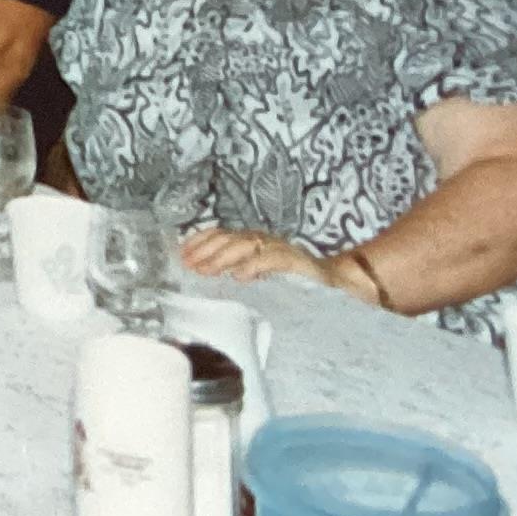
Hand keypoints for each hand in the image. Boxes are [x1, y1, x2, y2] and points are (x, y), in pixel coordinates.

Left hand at [180, 225, 354, 293]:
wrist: (335, 281)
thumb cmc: (292, 281)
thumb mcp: (258, 274)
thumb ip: (236, 269)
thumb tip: (204, 272)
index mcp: (252, 242)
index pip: (220, 234)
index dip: (199, 241)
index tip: (181, 254)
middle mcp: (263, 240)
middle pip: (229, 238)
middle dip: (206, 250)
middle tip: (189, 265)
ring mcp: (280, 248)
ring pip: (247, 245)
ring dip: (224, 256)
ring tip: (207, 270)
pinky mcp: (296, 261)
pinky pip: (273, 260)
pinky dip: (255, 266)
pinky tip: (240, 276)